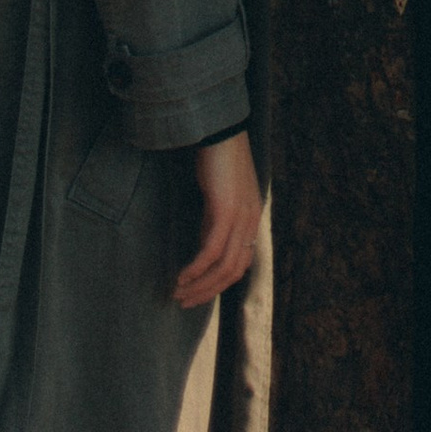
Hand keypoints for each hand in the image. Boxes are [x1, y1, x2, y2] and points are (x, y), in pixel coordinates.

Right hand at [174, 130, 261, 306]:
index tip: (199, 293)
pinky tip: (182, 276)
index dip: (220, 284)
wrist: (222, 129)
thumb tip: (205, 245)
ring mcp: (240, 217)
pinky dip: (196, 268)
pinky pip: (211, 251)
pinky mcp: (225, 211)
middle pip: (232, 272)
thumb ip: (217, 219)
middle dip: (207, 292)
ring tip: (178, 293)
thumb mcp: (221, 194)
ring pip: (222, 267)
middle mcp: (250, 222)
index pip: (241, 264)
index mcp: (252, 218)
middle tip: (184, 302)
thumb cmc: (218, 157)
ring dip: (199, 285)